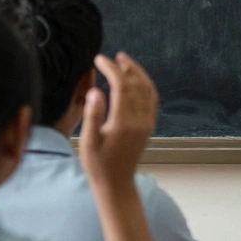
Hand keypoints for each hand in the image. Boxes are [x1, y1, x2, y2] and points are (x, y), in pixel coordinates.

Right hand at [79, 52, 158, 190]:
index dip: (111, 69)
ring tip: (125, 62)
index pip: (121, 86)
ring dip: (138, 73)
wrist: (117, 184)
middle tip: (113, 56)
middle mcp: (139, 120)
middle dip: (125, 67)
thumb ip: (92, 116)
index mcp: (123, 122)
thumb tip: (95, 92)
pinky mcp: (149, 126)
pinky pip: (152, 100)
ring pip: (148, 90)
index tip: (99, 59)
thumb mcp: (88, 143)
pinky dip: (146, 85)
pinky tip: (136, 80)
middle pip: (136, 84)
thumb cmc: (99, 166)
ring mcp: (147, 123)